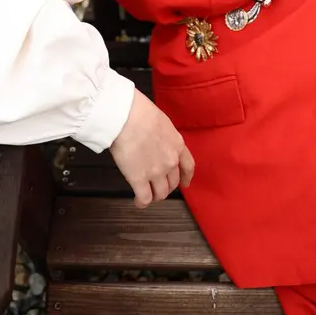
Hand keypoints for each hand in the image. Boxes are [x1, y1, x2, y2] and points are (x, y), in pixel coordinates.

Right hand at [109, 89, 194, 207]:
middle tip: (157, 186)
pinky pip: (145, 198)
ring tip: (147, 195)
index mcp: (177, 144)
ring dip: (155, 196)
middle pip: (173, 182)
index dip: (186, 177)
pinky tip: (138, 201)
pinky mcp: (140, 180)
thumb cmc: (140, 111)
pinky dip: (142, 202)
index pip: (188, 166)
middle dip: (166, 186)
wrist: (127, 117)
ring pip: (161, 193)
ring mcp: (156, 172)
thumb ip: (162, 136)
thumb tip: (154, 139)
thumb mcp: (160, 121)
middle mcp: (171, 161)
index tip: (185, 182)